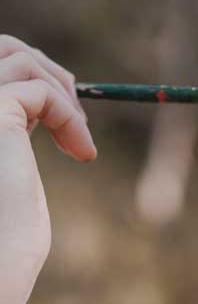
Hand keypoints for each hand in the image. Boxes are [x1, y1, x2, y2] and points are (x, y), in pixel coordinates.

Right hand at [0, 35, 96, 303]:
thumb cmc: (5, 246)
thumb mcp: (11, 172)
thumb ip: (14, 130)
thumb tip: (42, 102)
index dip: (31, 78)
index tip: (68, 117)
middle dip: (46, 72)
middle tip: (78, 117)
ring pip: (16, 57)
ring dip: (62, 90)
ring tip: (81, 138)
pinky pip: (36, 91)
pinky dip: (69, 115)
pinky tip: (83, 153)